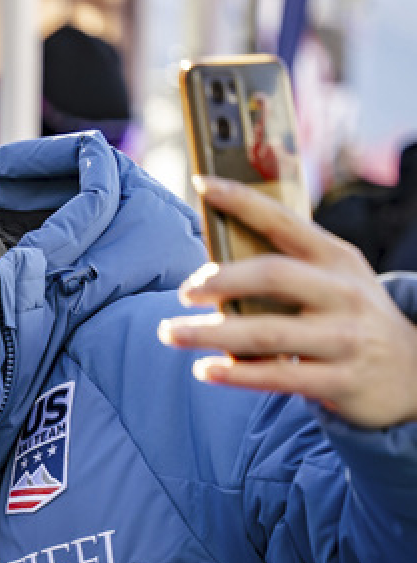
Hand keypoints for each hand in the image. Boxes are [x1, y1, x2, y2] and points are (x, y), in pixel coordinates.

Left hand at [158, 175, 416, 428]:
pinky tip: (204, 370)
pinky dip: (236, 373)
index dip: (242, 200)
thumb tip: (213, 265)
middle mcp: (343, 293)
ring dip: (211, 333)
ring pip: (267, 332)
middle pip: (272, 275)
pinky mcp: (340, 380)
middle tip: (182, 291)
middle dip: (220, 280)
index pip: (285, 220)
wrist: (413, 374)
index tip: (202, 182)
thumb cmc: (351, 320)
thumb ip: (287, 269)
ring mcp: (344, 338)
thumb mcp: (334, 283)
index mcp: (337, 258)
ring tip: (170, 333)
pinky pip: (279, 375)